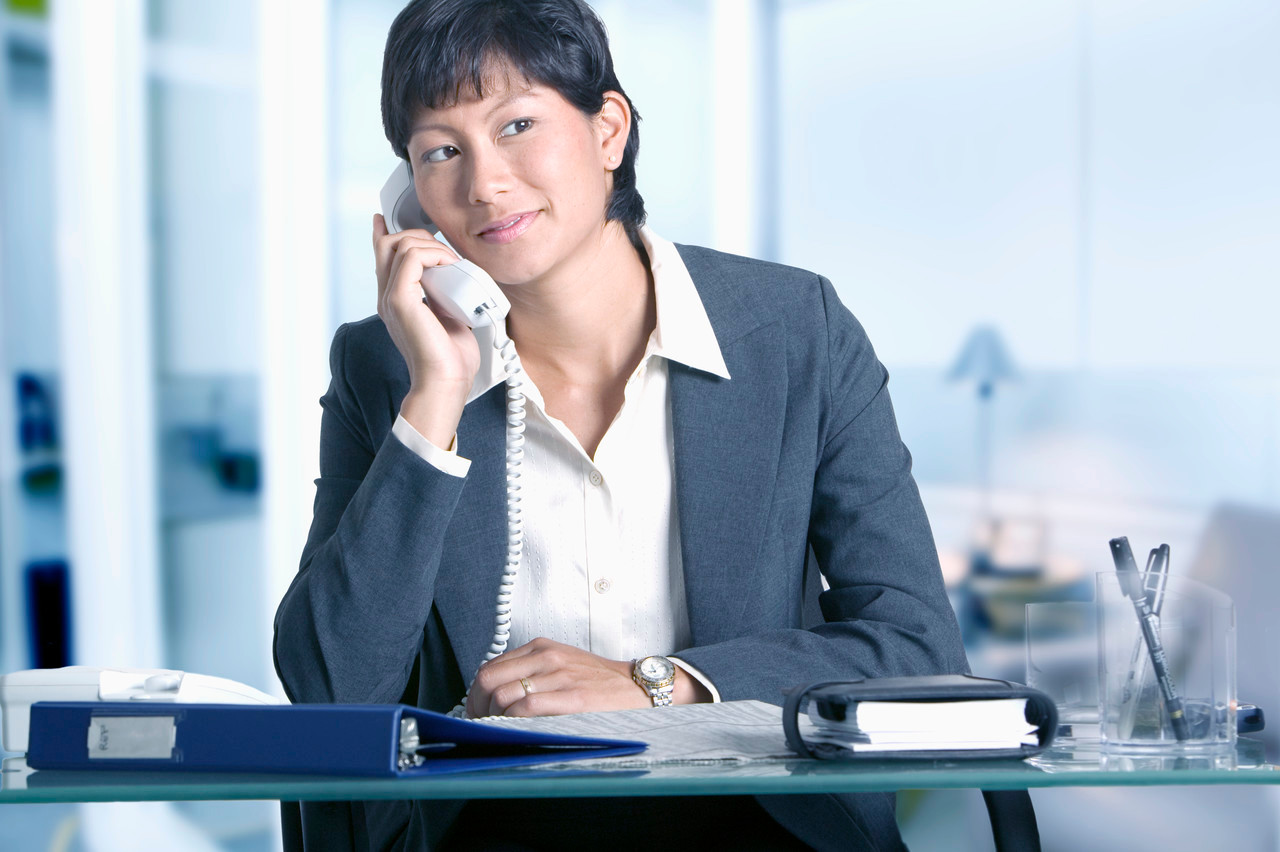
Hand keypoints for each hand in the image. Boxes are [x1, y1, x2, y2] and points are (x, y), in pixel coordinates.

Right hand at [373, 213, 481, 446]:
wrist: (446, 382)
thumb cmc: (452, 358)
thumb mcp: (449, 315)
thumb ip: (444, 293)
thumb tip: (454, 275)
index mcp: (396, 300)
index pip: (382, 257)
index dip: (384, 233)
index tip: (384, 219)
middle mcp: (388, 296)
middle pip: (388, 243)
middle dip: (419, 235)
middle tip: (447, 252)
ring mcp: (391, 297)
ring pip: (401, 244)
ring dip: (433, 246)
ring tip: (454, 264)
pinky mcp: (400, 300)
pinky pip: (412, 258)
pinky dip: (435, 255)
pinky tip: (451, 267)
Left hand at [466, 638, 650, 717]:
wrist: (635, 687)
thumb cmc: (597, 680)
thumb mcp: (559, 663)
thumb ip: (530, 671)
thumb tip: (495, 695)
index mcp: (540, 647)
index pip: (490, 667)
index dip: (476, 694)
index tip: (477, 711)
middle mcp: (545, 657)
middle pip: (489, 679)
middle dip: (477, 706)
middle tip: (481, 724)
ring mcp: (558, 675)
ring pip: (504, 695)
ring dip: (493, 718)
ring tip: (497, 730)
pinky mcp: (571, 696)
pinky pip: (527, 707)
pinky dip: (512, 721)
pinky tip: (514, 730)